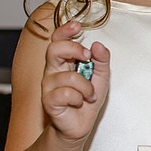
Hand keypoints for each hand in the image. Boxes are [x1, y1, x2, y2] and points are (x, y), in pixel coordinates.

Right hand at [41, 20, 109, 144]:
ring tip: (88, 95)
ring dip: (86, 87)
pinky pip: (65, 93)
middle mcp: (53, 70)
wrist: (81, 123)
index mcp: (64, 61)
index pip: (58, 40)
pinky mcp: (48, 100)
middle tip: (87, 57)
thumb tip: (98, 45)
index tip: (77, 26)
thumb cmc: (88, 98)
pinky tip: (78, 103)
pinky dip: (78, 98)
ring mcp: (49, 85)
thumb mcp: (102, 76)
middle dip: (73, 49)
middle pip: (54, 49)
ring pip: (68, 76)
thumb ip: (102, 59)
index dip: (64, 30)